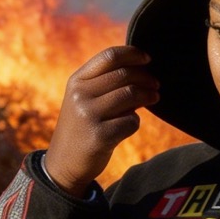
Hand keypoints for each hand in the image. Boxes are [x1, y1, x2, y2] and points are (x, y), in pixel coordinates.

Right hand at [43, 45, 159, 194]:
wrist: (63, 164)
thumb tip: (143, 69)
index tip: (148, 59)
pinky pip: (131, 121)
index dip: (133, 54)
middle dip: (146, 78)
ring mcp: (88, 115)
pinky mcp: (100, 136)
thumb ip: (106, 83)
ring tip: (154, 98)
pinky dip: (135, 122)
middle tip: (156, 84)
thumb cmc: (81, 127)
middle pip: (124, 75)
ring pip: (131, 95)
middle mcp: (80, 95)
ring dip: (148, 96)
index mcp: (76, 81)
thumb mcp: (83, 99)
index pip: (109, 56)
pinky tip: (128, 125)